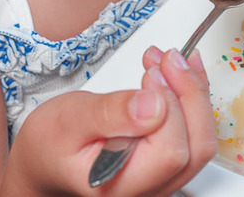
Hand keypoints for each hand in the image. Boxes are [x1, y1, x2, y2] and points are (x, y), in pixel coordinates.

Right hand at [2, 48, 215, 195]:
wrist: (43, 159)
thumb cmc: (50, 143)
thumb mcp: (68, 120)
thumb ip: (109, 113)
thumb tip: (153, 104)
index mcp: (120, 184)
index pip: (170, 152)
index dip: (169, 107)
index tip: (152, 73)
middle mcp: (148, 188)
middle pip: (195, 148)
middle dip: (189, 94)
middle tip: (168, 59)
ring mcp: (161, 178)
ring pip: (200, 140)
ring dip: (192, 92)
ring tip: (171, 60)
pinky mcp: (165, 161)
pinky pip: (193, 133)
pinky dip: (191, 97)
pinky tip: (180, 72)